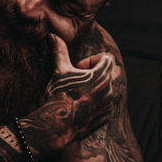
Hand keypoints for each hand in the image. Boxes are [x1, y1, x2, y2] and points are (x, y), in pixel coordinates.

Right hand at [22, 34, 113, 153]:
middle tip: (73, 81)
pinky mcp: (105, 118)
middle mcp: (109, 91)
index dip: (91, 60)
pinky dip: (92, 103)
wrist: (57, 126)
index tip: (78, 68)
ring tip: (74, 94)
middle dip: (89, 74)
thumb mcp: (59, 70)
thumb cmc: (58, 95)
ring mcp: (108, 106)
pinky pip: (102, 105)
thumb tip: (52, 35)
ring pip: (103, 90)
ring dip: (91, 88)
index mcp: (101, 76)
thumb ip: (60, 51)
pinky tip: (76, 107)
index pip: (106, 58)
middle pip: (103, 74)